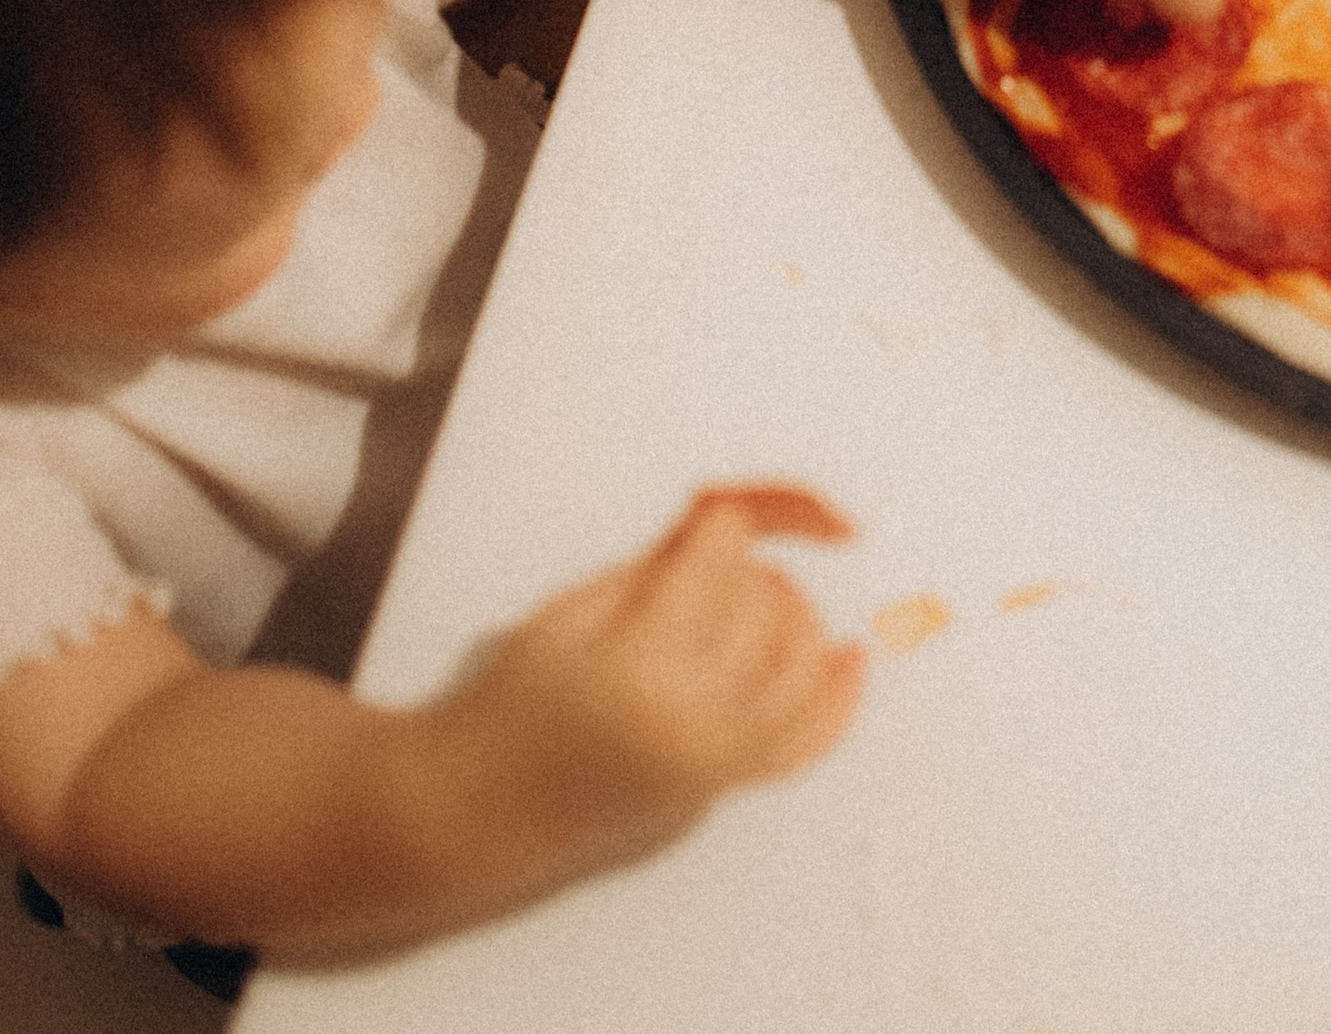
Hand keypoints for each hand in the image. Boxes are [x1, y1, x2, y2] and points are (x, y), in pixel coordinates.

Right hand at [448, 487, 863, 875]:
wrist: (478, 811)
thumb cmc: (512, 706)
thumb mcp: (569, 613)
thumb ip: (655, 567)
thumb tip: (726, 525)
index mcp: (641, 666)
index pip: (715, 571)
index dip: (724, 532)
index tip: (721, 518)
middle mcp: (690, 723)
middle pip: (766, 617)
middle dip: (757, 573)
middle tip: (732, 560)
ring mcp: (712, 768)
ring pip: (798, 675)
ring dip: (799, 619)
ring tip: (775, 596)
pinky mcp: (719, 795)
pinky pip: (803, 746)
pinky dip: (838, 698)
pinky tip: (853, 658)